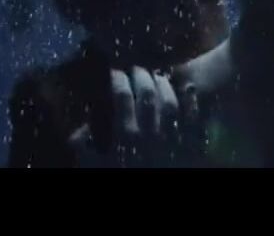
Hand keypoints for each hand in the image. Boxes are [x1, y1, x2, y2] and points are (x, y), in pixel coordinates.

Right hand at [68, 66, 201, 166]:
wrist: (157, 203)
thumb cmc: (124, 177)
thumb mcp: (97, 168)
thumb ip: (85, 149)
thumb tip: (78, 129)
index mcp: (127, 136)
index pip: (122, 97)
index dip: (118, 80)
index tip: (115, 72)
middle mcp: (151, 132)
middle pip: (147, 94)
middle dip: (141, 77)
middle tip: (137, 69)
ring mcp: (174, 138)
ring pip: (170, 102)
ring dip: (164, 85)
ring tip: (159, 76)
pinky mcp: (193, 147)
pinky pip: (195, 118)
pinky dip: (193, 101)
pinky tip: (188, 88)